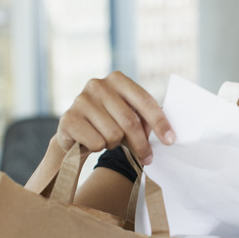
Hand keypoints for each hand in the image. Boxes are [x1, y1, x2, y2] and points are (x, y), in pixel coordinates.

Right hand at [57, 71, 175, 164]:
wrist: (74, 133)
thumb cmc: (108, 123)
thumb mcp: (128, 116)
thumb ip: (144, 120)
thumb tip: (166, 136)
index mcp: (118, 79)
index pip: (145, 101)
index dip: (160, 122)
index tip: (170, 140)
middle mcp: (98, 85)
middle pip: (130, 121)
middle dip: (141, 144)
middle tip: (147, 157)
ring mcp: (81, 100)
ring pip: (113, 134)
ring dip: (115, 144)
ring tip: (109, 140)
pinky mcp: (68, 118)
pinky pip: (96, 142)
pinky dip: (98, 148)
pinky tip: (93, 141)